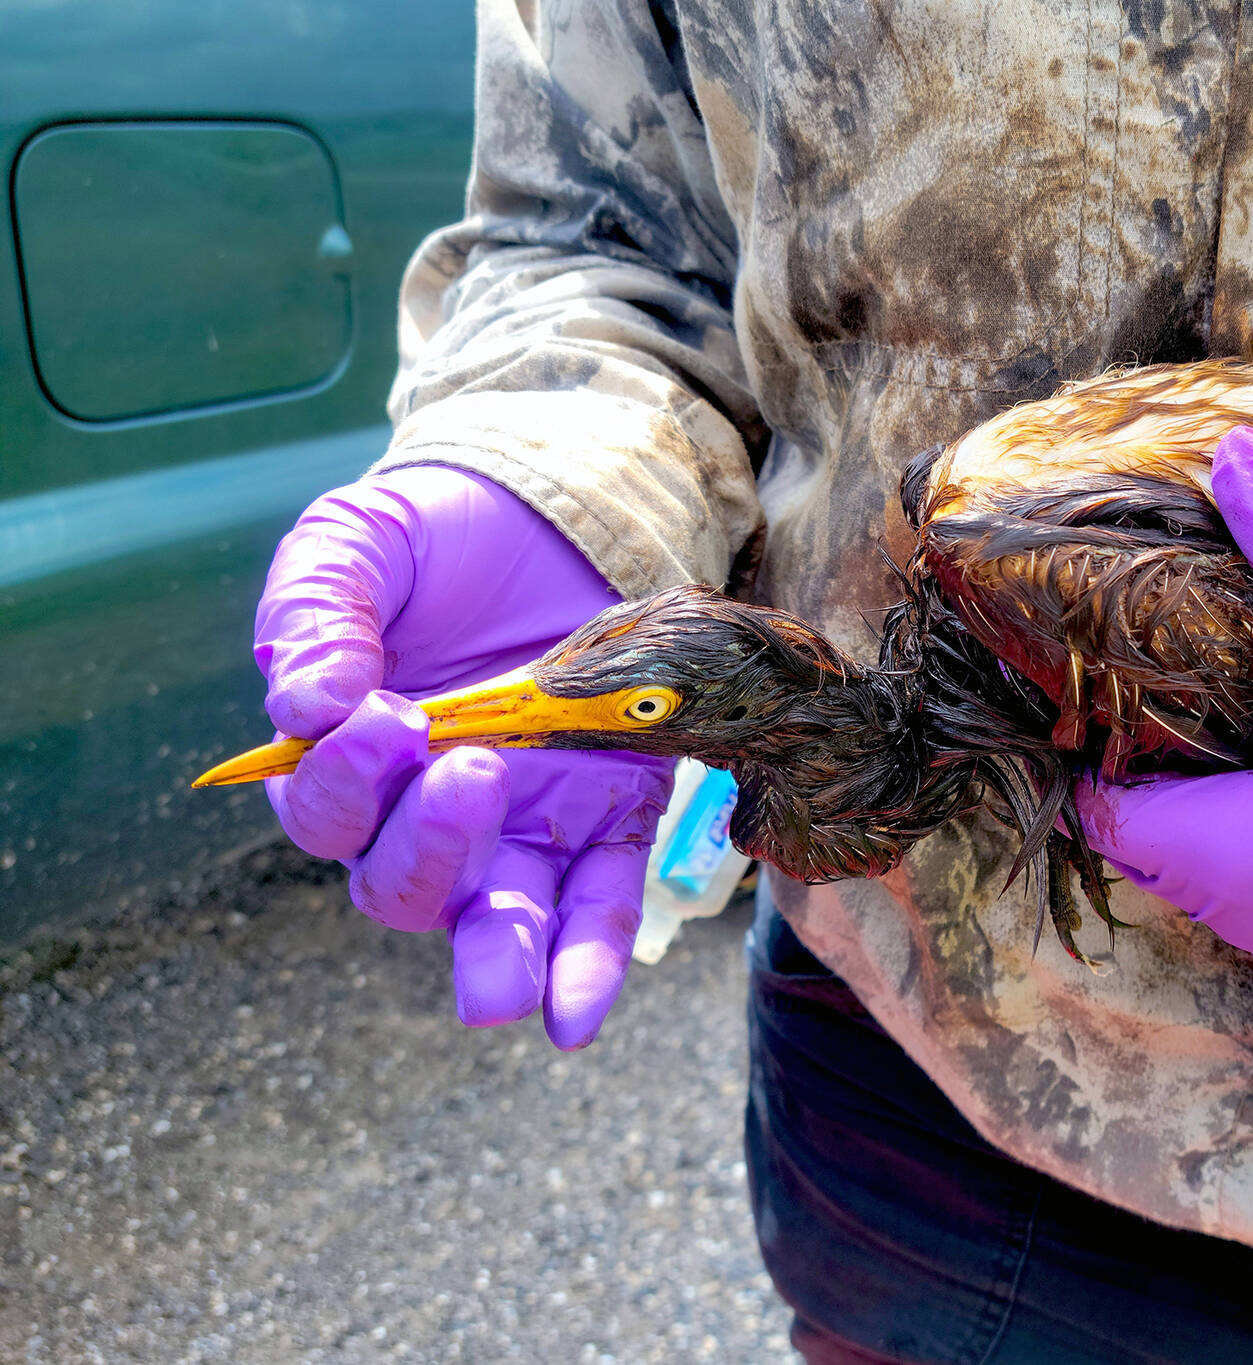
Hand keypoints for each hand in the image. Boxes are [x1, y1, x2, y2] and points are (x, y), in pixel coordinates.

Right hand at [254, 467, 673, 1047]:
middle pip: (400, 883)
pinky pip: (595, 908)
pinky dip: (585, 966)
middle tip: (469, 771)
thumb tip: (304, 705)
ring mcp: (520, 825)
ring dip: (498, 959)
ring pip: (493, 920)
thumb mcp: (356, 545)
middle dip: (426, 849)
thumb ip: (317, 615)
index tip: (384, 713)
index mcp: (350, 762)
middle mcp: (426, 813)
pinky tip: (574, 1018)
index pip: (329, 810)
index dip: (347, 779)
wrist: (553, 510)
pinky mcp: (606, 818)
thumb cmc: (432, 540)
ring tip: (503, 991)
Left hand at [1076, 427, 1252, 1003]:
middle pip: (1160, 827)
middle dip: (1153, 744)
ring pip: (1229, 853)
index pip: (1099, 806)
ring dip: (1224, 777)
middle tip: (1167, 642)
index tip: (1097, 651)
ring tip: (1240, 674)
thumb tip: (1233, 461)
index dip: (1086, 729)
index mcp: (1236, 863)